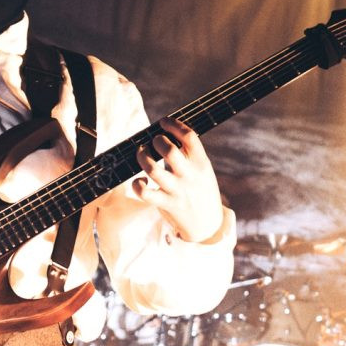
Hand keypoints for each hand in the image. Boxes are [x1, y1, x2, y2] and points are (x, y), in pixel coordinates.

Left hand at [135, 117, 225, 244]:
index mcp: (201, 163)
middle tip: (154, 141)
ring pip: (153, 169)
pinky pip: (145, 193)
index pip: (189, 136)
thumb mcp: (203, 170)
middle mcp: (189, 176)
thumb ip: (189, 155)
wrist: (208, 224)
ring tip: (141, 152)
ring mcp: (177, 190)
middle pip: (169, 151)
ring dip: (142, 157)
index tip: (163, 121)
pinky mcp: (166, 204)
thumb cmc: (201, 190)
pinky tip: (139, 180)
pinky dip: (137, 184)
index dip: (174, 125)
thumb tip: (166, 134)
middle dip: (157, 140)